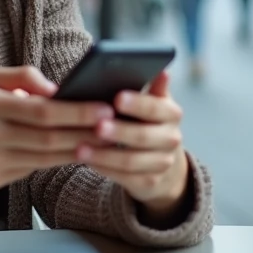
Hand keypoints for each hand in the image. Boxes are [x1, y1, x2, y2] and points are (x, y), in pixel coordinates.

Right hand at [0, 66, 112, 201]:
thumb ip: (21, 77)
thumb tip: (58, 89)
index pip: (41, 111)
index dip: (77, 112)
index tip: (105, 108)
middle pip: (48, 138)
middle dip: (86, 133)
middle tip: (115, 127)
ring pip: (44, 158)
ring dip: (77, 151)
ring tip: (104, 142)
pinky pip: (31, 170)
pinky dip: (56, 161)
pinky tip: (75, 153)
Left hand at [74, 70, 189, 223]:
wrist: (163, 160)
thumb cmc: (148, 121)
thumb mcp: (153, 102)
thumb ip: (153, 87)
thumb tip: (162, 69)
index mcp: (171, 114)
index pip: (156, 108)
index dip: (138, 103)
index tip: (117, 97)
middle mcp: (171, 139)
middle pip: (144, 136)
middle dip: (119, 131)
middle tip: (97, 125)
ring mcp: (162, 163)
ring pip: (132, 161)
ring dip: (105, 155)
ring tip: (80, 147)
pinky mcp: (150, 183)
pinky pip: (125, 178)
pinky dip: (104, 169)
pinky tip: (87, 160)